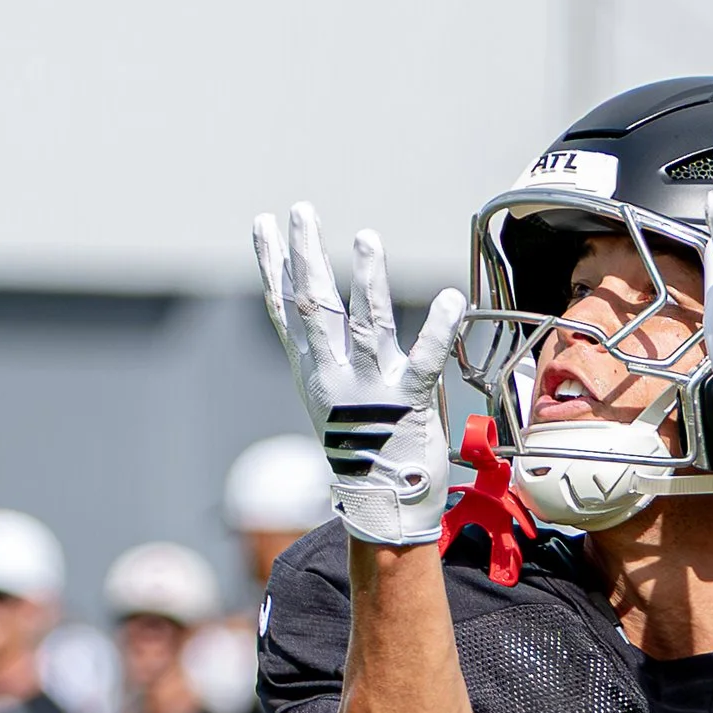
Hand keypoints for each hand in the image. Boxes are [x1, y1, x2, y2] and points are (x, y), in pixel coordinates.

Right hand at [253, 204, 466, 546]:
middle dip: (307, 255)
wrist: (383, 502)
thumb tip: (309, 307)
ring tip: (366, 237)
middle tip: (300, 210)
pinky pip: (424, 360)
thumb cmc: (364, 442)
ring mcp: (371, 388)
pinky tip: (449, 298)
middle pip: (315, 306)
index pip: (286, 309)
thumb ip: (325, 350)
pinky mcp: (409, 403)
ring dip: (367, 280)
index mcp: (314, 371)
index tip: (262, 224)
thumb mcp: (332, 393)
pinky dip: (437, 329)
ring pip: (365, 325)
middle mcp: (335, 375)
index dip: (273, 264)